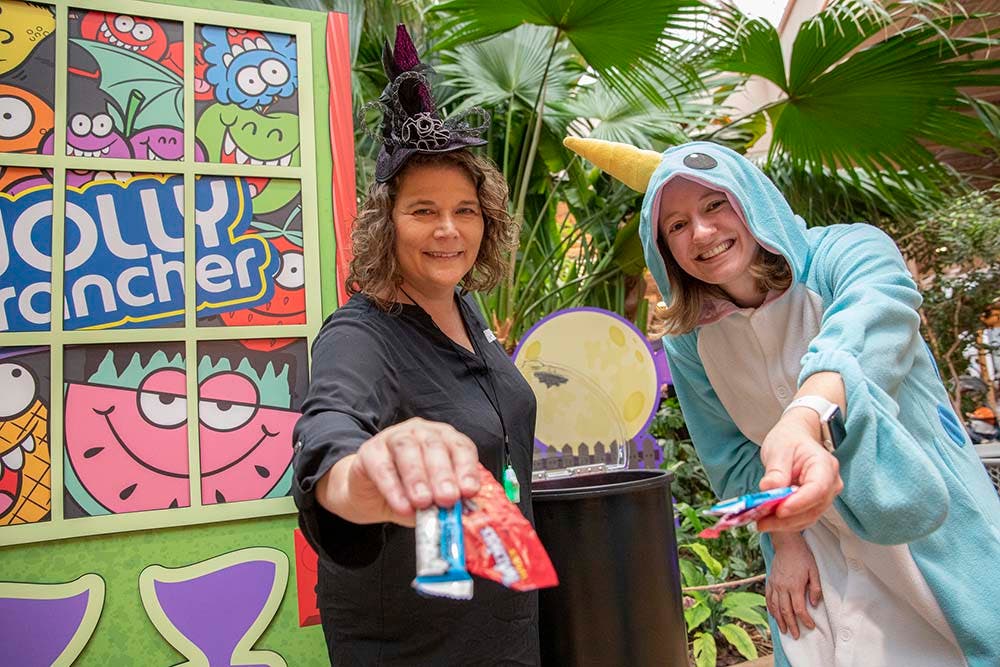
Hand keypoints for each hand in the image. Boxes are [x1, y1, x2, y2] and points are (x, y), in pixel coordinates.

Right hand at [318, 417, 481, 526]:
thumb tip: (460, 517)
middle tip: (447, 498)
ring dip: (417, 477)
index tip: (470, 491)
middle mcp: (421, 433)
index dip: (467, 469)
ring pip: (407, 449)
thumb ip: (446, 504)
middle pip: (434, 446)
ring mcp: (394, 437)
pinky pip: (382, 466)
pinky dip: (393, 488)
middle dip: (442, 474)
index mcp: (445, 440)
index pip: (461, 447)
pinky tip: (401, 506)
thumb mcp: (433, 500)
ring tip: (423, 502)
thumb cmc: (409, 494)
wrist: (371, 496)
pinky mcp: (370, 451)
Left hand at [757, 412, 842, 531]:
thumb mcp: (778, 449)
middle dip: (787, 519)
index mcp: (825, 465)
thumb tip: (769, 490)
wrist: (796, 437)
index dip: (799, 503)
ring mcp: (825, 496)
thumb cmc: (789, 440)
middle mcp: (831, 484)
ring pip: (808, 517)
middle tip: (761, 522)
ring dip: (784, 524)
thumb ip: (775, 470)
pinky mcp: (815, 504)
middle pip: (813, 508)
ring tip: (761, 522)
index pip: (817, 489)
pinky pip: (803, 518)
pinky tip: (768, 521)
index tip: (778, 511)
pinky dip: (786, 523)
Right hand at [766, 533, 821, 638]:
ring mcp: (774, 585)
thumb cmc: (802, 556)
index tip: (810, 626)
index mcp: (794, 586)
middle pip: (785, 611)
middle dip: (791, 625)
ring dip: (779, 620)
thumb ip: (815, 588)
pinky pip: (768, 598)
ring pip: (775, 607)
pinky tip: (774, 615)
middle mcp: (782, 588)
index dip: (805, 620)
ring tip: (784, 630)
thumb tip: (814, 604)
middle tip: (796, 636)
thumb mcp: (814, 571)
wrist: (786, 544)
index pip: (799, 609)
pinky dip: (771, 609)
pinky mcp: (770, 581)